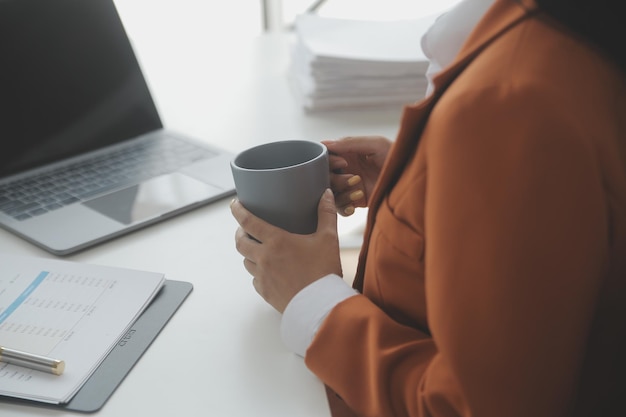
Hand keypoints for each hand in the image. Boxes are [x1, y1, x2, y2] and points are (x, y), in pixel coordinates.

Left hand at [231, 189, 342, 312]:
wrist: (321, 305)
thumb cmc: (324, 271)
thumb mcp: (328, 239)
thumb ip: (326, 214)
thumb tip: (326, 194)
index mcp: (277, 241)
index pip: (249, 222)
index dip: (238, 211)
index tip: (234, 205)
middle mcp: (264, 258)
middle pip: (240, 242)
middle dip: (239, 233)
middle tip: (244, 228)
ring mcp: (263, 277)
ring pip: (246, 261)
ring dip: (249, 253)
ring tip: (257, 249)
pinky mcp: (265, 292)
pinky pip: (255, 279)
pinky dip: (257, 272)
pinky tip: (267, 271)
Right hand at [322, 136, 391, 215]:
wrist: (411, 182)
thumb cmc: (398, 158)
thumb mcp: (376, 144)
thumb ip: (350, 142)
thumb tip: (325, 143)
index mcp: (350, 153)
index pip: (327, 156)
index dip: (329, 160)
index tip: (344, 163)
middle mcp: (348, 170)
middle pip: (326, 176)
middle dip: (336, 179)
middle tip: (354, 178)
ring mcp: (351, 187)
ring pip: (331, 193)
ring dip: (341, 193)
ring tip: (359, 191)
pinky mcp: (357, 202)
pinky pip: (340, 208)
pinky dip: (344, 208)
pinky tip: (355, 205)